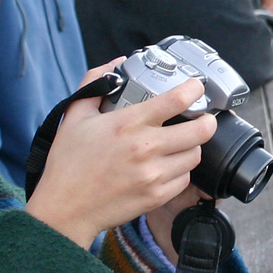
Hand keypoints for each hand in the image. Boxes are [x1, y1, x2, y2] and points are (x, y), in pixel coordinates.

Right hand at [24, 64, 216, 249]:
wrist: (65, 209)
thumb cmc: (68, 163)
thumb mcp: (75, 115)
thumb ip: (96, 83)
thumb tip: (117, 64)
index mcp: (128, 123)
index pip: (176, 100)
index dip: (194, 89)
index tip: (196, 87)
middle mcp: (145, 148)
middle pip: (200, 130)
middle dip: (207, 121)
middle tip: (203, 118)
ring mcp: (153, 174)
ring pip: (195, 155)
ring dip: (192, 146)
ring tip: (181, 143)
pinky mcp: (156, 196)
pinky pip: (185, 179)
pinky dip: (181, 170)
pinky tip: (168, 166)